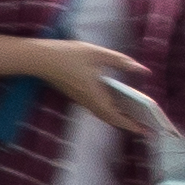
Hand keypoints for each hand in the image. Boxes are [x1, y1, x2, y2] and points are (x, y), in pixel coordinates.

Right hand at [28, 38, 157, 134]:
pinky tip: (115, 101)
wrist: (40, 58)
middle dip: (126, 123)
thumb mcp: (98, 54)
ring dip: (117, 116)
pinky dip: (108, 109)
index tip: (144, 131)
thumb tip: (143, 70)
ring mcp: (80, 99)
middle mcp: (87, 101)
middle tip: (142, 125)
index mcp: (94, 95)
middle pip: (109, 118)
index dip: (130, 125)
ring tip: (133, 114)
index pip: (115, 116)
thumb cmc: (69, 55)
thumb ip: (121, 62)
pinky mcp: (76, 94)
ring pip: (101, 113)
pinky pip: (95, 107)